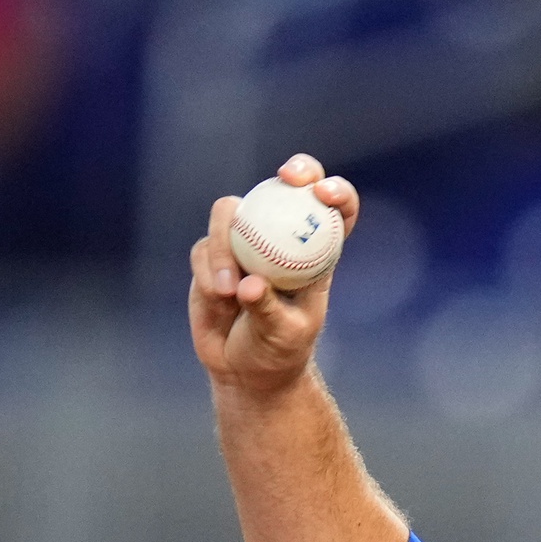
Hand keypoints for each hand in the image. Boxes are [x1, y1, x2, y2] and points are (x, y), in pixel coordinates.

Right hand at [188, 154, 358, 396]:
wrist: (245, 369)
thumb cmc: (279, 352)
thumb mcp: (284, 335)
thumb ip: (268, 308)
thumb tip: (250, 284)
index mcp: (317, 255)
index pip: (336, 213)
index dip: (337, 192)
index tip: (324, 193)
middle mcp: (282, 239)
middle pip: (289, 188)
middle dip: (295, 171)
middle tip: (287, 177)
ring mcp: (244, 242)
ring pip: (232, 214)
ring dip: (226, 246)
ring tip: (228, 293)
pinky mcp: (212, 254)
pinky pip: (204, 247)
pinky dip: (208, 270)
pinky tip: (218, 298)